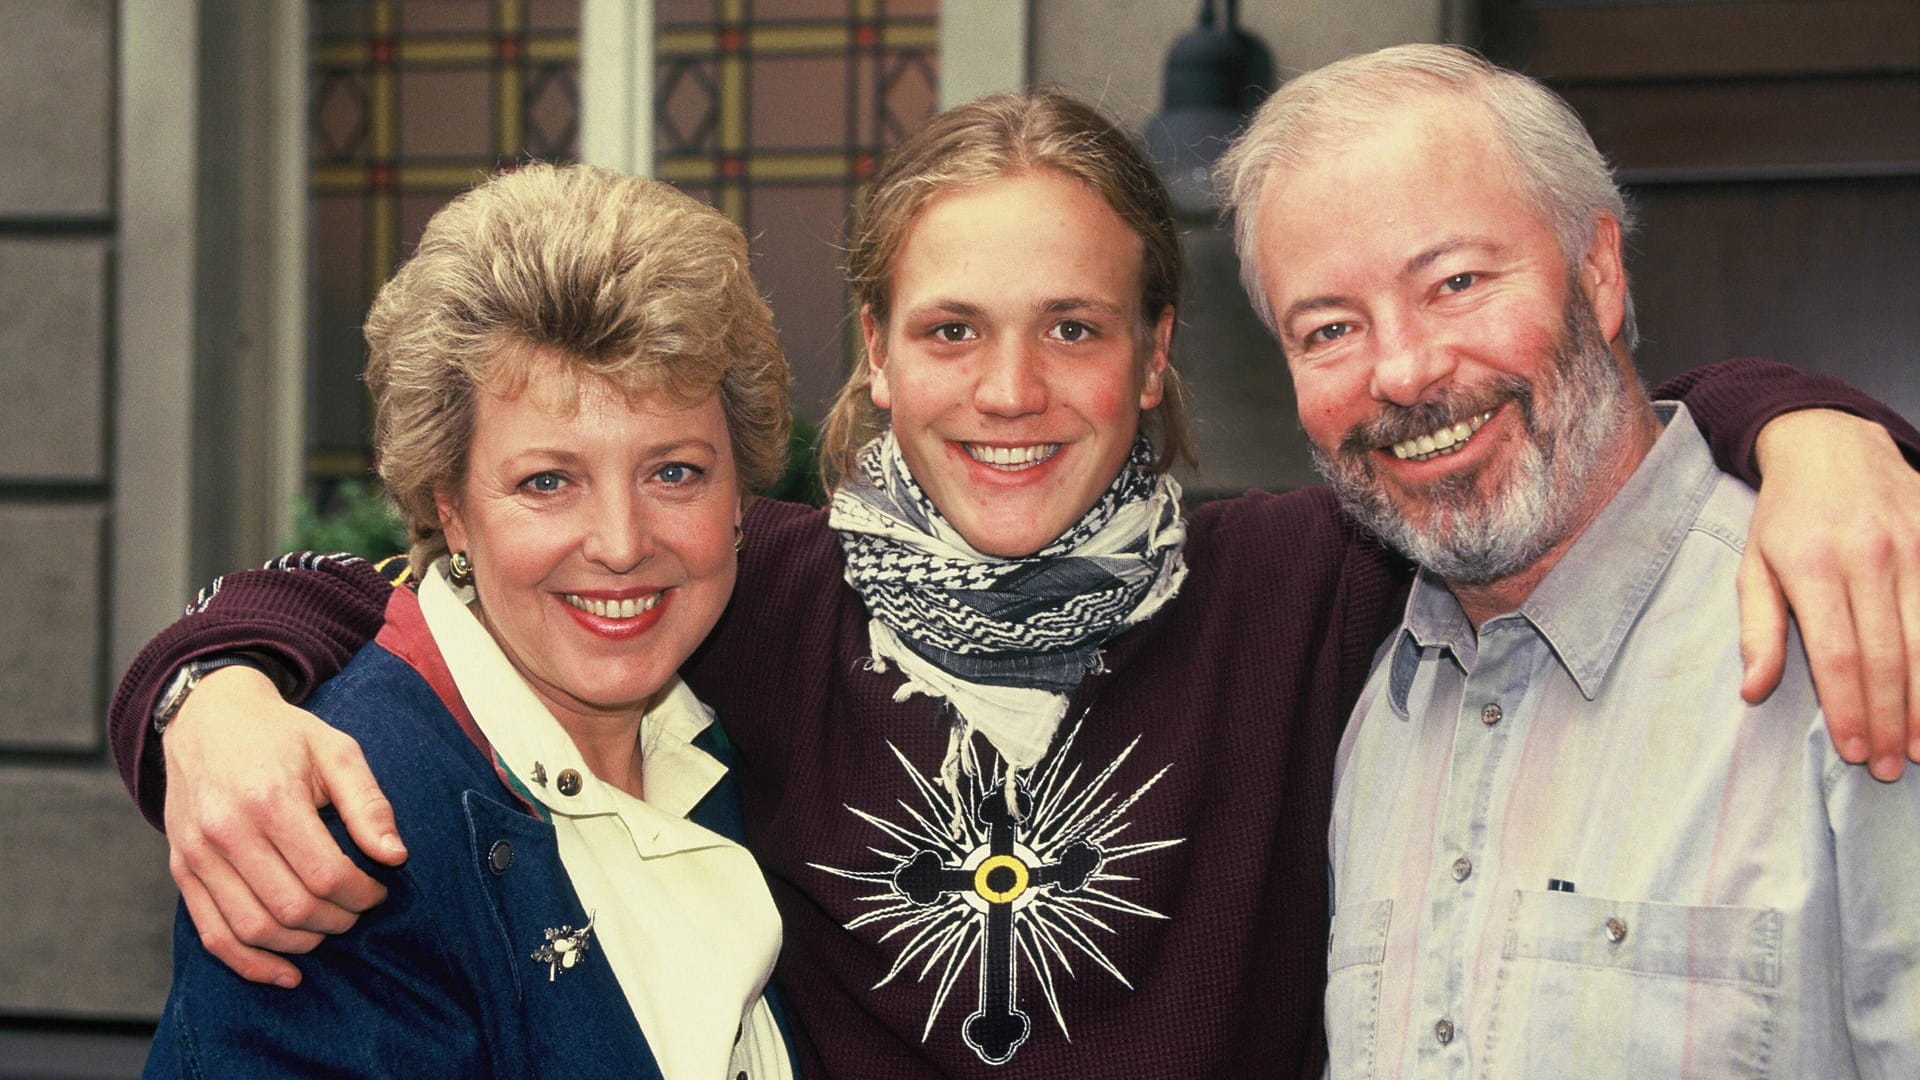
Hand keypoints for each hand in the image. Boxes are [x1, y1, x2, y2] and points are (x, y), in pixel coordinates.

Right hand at [162, 664, 407, 986]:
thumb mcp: (337, 750)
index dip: (362, 893)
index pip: (325, 874)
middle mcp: (226, 830)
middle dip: (338, 920)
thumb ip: (369, 803)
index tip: (380, 889)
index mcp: (270, 798)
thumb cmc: (283, 736)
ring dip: (303, 943)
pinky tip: (286, 973)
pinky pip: (213, 935)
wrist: (208, 720)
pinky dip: (251, 963)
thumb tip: (395, 856)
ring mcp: (197, 854)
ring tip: (330, 926)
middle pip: (291, 907)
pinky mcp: (181, 870)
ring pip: (254, 929)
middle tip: (359, 908)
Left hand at [1742, 408, 1919, 779]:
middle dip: (1893, 719)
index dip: (1848, 708)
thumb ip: (1757, 630)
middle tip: (1894, 767)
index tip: (1856, 752)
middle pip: (1888, 655)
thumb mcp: (1753, 565)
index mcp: (1812, 566)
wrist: (1831, 443)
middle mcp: (1867, 556)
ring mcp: (1913, 546)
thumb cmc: (1785, 515)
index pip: (1836, 654)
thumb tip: (1753, 691)